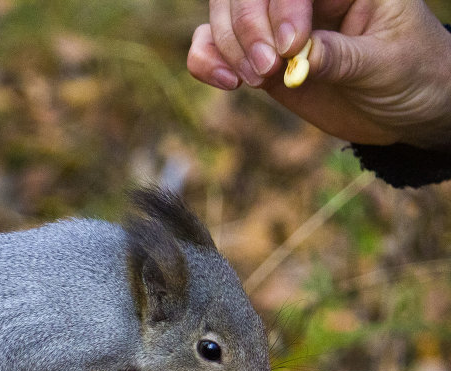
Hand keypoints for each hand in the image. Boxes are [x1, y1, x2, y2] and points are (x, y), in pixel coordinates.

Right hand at [186, 0, 450, 148]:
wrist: (409, 110)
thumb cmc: (414, 74)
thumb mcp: (387, 64)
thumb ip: (341, 56)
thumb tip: (298, 55)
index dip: (281, 7)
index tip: (290, 47)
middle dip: (246, 27)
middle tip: (265, 70)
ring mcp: (276, 25)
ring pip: (223, 14)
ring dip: (227, 46)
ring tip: (254, 80)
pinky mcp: (259, 57)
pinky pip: (212, 47)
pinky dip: (206, 62)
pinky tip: (227, 83)